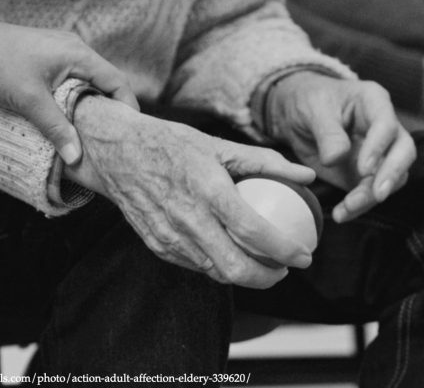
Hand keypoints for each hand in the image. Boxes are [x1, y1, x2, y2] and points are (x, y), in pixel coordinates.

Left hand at [0, 21, 138, 164]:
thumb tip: (76, 157)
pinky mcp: (47, 55)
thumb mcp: (30, 101)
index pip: (117, 81)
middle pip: (105, 81)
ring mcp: (61, 50)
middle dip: (110, 109)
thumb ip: (56, 128)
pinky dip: (74, 96)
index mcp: (78, 54)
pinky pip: (71, 78)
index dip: (127, 107)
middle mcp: (75, 48)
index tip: (128, 133)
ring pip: (87, 81)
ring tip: (90, 132)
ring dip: (89, 104)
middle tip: (111, 138)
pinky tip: (65, 115)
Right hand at [64, 97, 315, 288]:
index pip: (254, 232)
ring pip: (216, 272)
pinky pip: (196, 265)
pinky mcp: (158, 245)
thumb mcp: (219, 144)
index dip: (285, 250)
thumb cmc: (171, 144)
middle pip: (236, 268)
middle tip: (286, 268)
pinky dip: (219, 266)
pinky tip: (231, 254)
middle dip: (269, 278)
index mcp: (208, 190)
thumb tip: (307, 175)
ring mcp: (170, 237)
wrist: (116, 153)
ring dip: (245, 276)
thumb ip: (265, 162)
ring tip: (264, 265)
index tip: (305, 254)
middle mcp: (188, 218)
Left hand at [265, 72, 415, 222]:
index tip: (364, 168)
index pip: (387, 124)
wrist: (295, 114)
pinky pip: (371, 193)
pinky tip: (342, 214)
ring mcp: (379, 152)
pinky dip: (359, 206)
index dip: (379, 147)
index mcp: (374, 102)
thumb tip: (337, 158)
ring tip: (348, 207)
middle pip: (404, 151)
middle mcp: (384, 128)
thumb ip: (327, 132)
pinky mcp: (367, 174)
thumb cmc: (309, 101)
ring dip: (372, 196)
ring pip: (392, 177)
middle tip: (378, 194)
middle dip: (392, 174)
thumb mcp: (313, 109)